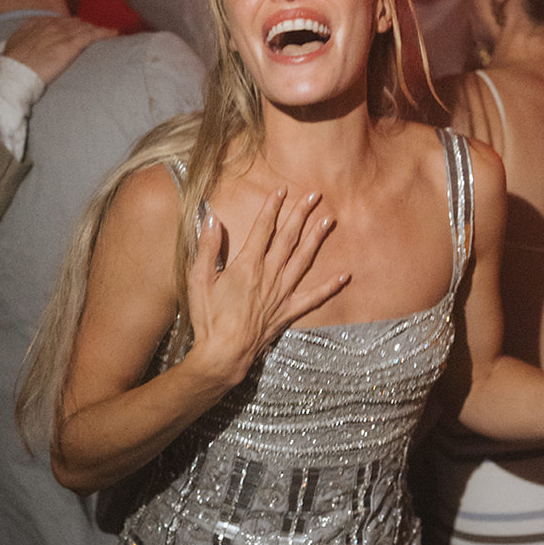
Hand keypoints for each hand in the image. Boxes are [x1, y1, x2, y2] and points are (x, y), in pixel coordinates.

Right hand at [3, 17, 113, 85]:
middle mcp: (50, 24)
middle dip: (84, 27)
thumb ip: (28, 39)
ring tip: (107, 33)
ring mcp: (61, 33)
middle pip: (74, 22)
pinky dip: (104, 33)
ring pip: (84, 27)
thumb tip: (33, 42)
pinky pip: (91, 35)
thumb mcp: (16, 44)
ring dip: (95, 30)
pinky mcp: (70, 44)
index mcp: (37, 23)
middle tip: (94, 33)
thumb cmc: (12, 64)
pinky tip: (114, 34)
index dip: (70, 25)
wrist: (15, 72)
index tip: (76, 29)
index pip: (59, 21)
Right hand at [186, 188, 348, 387]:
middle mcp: (269, 275)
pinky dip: (330, 287)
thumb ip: (207, 247)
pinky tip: (345, 276)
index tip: (281, 190)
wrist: (223, 354)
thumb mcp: (199, 279)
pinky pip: (314, 298)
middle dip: (301, 214)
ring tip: (329, 220)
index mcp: (247, 265)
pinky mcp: (288, 312)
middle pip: (288, 238)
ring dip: (317, 239)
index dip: (272, 207)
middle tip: (314, 195)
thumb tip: (211, 218)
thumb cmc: (208, 317)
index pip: (263, 228)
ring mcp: (282, 294)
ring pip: (304, 260)